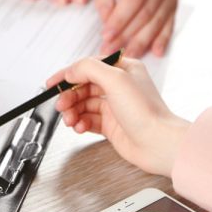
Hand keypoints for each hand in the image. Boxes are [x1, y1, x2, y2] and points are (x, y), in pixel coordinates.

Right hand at [47, 57, 189, 176]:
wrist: (159, 144)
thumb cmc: (146, 112)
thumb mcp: (115, 79)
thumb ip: (88, 69)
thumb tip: (69, 71)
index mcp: (123, 69)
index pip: (88, 67)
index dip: (67, 75)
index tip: (52, 84)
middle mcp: (118, 87)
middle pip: (82, 87)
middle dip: (69, 97)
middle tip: (61, 106)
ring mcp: (114, 107)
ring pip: (83, 105)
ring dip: (73, 112)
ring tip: (70, 120)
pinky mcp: (111, 125)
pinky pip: (88, 120)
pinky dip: (80, 123)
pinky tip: (80, 127)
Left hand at [95, 0, 177, 57]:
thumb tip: (108, 23)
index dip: (119, 20)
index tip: (105, 36)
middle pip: (145, 13)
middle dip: (126, 35)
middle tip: (109, 50)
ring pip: (156, 22)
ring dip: (140, 42)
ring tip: (125, 55)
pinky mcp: (174, 5)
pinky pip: (169, 25)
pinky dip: (162, 40)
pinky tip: (155, 52)